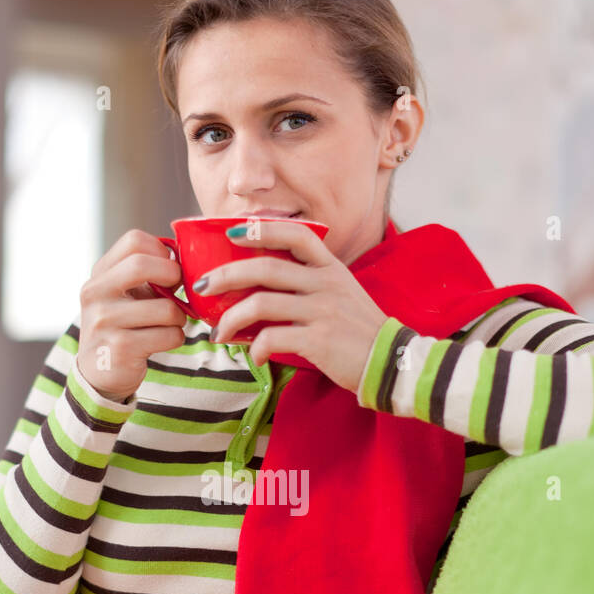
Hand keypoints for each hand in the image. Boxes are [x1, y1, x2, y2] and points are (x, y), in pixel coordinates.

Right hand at [77, 229, 185, 399]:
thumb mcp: (127, 295)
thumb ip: (151, 274)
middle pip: (141, 264)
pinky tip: (163, 341)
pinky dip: (176, 338)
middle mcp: (95, 293)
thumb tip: (188, 260)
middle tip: (178, 292)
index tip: (169, 269)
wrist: (100, 372)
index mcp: (100, 274)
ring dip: (180, 317)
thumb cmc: (123, 327)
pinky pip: (169, 335)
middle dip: (173, 276)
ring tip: (171, 323)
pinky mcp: (120, 348)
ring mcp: (104, 321)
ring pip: (166, 308)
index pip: (134, 240)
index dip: (162, 252)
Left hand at [204, 220, 387, 391]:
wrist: (392, 364)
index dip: (260, 230)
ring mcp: (323, 311)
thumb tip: (263, 289)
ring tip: (218, 333)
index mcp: (331, 268)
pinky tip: (254, 356)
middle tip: (202, 286)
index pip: (295, 234)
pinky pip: (273, 338)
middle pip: (265, 268)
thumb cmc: (360, 333)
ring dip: (231, 318)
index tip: (232, 234)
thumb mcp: (342, 295)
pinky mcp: (319, 340)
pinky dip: (255, 348)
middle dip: (225, 275)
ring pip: (261, 303)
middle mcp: (326, 283)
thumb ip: (310, 284)